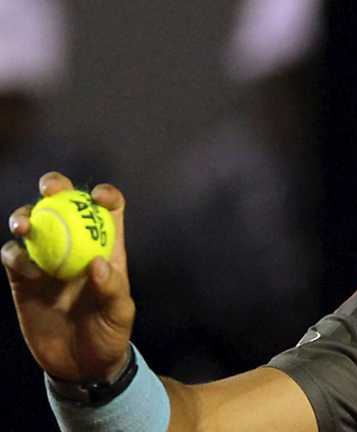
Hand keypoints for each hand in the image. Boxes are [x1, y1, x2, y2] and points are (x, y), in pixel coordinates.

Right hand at [2, 172, 133, 382]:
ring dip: (24, 216)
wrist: (80, 364)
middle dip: (55, 186)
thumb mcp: (120, 314)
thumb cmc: (110, 334)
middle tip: (50, 189)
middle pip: (63, 204)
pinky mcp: (22, 279)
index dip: (104, 195)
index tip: (97, 198)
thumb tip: (97, 264)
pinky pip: (12, 257)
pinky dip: (15, 255)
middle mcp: (75, 245)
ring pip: (31, 223)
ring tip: (25, 225)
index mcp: (106, 247)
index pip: (108, 210)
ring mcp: (46, 259)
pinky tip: (25, 267)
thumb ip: (113, 289)